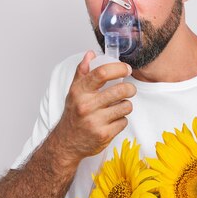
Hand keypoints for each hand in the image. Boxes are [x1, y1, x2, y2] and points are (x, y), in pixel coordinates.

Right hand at [52, 51, 135, 167]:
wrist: (66, 143)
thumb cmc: (73, 114)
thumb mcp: (74, 92)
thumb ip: (83, 72)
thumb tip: (91, 54)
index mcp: (79, 92)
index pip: (101, 73)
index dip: (118, 68)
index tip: (126, 69)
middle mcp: (86, 106)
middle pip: (120, 90)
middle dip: (130, 89)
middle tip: (129, 89)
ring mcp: (95, 121)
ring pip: (126, 106)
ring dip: (126, 105)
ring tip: (119, 106)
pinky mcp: (104, 134)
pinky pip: (124, 121)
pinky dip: (121, 120)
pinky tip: (113, 120)